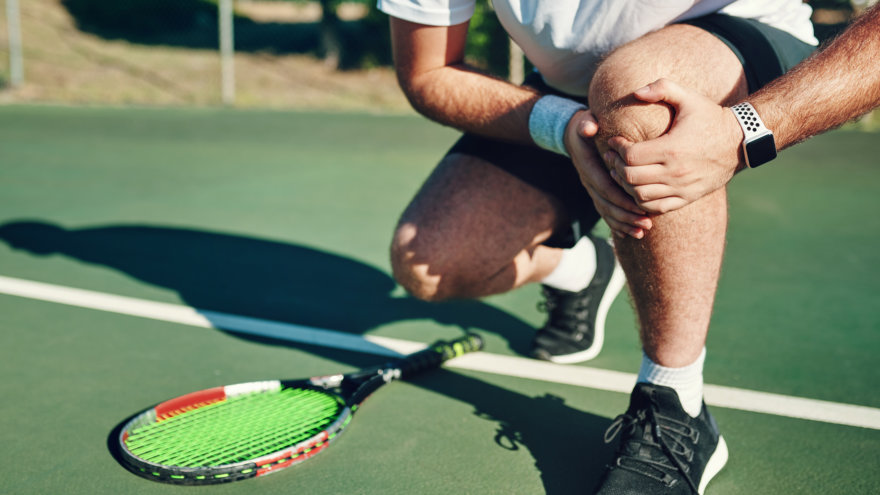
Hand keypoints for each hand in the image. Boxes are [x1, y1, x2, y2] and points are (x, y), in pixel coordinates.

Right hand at [564, 110, 652, 238]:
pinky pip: (605, 212)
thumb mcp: (584, 121)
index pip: (606, 188)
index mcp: (588, 167)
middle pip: (607, 205)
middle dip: (627, 216)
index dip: (622, 199)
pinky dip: (617, 224)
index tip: (640, 207)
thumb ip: (586, 124)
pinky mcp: (596, 193)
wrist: (572, 136)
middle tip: (646, 224)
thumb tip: (589, 127)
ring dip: (624, 223)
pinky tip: (630, 233)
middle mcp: (588, 181)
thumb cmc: (584, 126)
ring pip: (606, 211)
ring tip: (642, 232)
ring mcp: (591, 189)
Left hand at [603, 79, 746, 213]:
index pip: (631, 156)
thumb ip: (662, 88)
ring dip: (626, 185)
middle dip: (616, 166)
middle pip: (631, 177)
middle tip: (614, 156)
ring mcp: (681, 188)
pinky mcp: (687, 198)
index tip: (615, 141)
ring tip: (622, 171)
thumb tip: (636, 92)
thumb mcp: (689, 97)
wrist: (740, 141)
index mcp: (672, 148)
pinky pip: (655, 208)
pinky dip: (641, 201)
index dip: (618, 148)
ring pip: (639, 196)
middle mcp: (675, 172)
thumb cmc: (710, 117)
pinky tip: (638, 187)